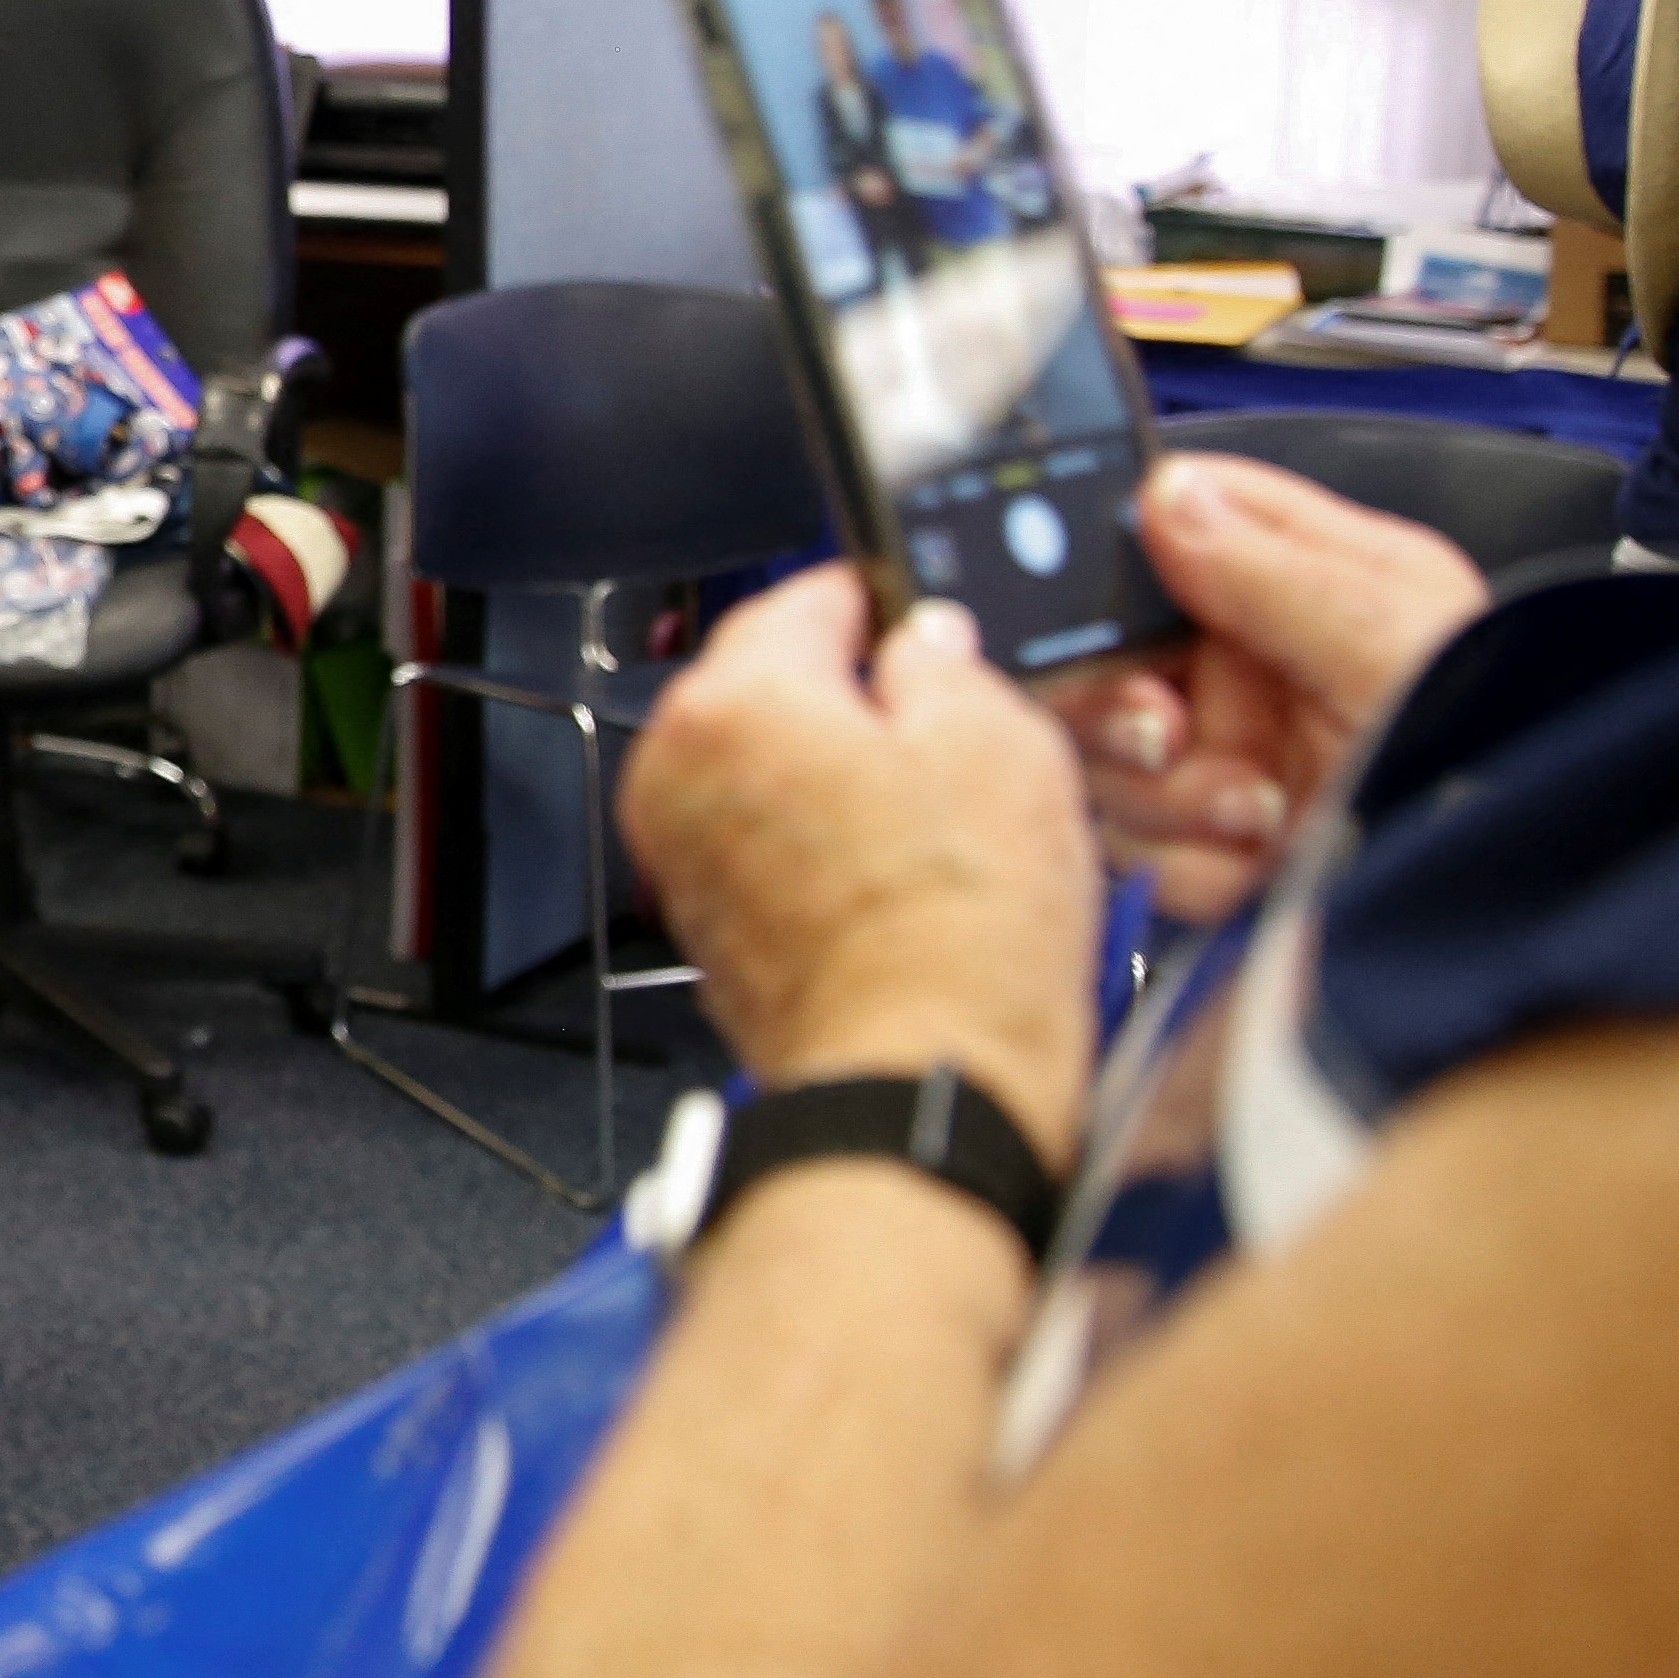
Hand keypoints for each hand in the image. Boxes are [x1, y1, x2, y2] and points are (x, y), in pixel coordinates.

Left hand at [620, 569, 1101, 1156]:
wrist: (920, 1083)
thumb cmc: (954, 936)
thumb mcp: (1000, 744)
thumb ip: (948, 664)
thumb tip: (924, 644)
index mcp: (735, 700)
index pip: (805, 595)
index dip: (880, 600)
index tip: (920, 615)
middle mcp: (679, 770)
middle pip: (774, 685)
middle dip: (856, 696)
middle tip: (951, 728)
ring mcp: (681, 853)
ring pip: (770, 769)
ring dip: (839, 774)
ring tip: (937, 817)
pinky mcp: (707, 924)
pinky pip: (766, 845)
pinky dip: (822, 845)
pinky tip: (902, 878)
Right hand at [1052, 453, 1488, 920]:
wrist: (1515, 913)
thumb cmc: (1504, 768)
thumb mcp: (1398, 651)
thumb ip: (1280, 572)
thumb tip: (1169, 492)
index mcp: (1310, 577)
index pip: (1172, 518)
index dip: (1113, 553)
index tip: (1102, 605)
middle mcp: (1257, 661)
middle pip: (1105, 646)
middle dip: (1121, 702)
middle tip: (1165, 733)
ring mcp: (1232, 756)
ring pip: (1102, 753)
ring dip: (1164, 797)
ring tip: (1256, 816)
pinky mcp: (1214, 848)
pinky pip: (1132, 846)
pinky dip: (1184, 866)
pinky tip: (1254, 869)